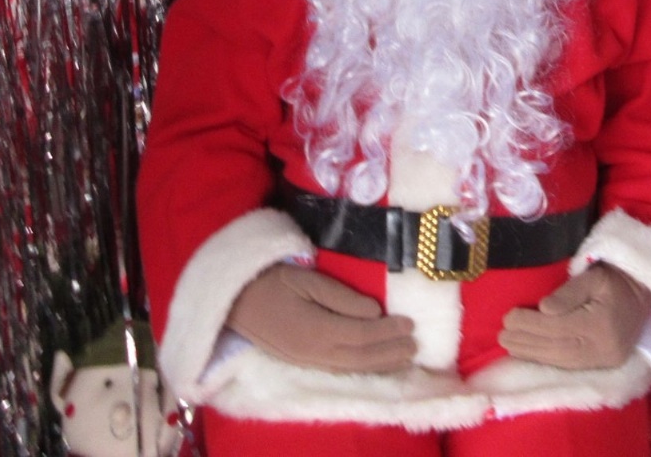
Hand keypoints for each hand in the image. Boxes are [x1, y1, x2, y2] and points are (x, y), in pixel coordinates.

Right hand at [226, 264, 415, 372]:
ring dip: (381, 365)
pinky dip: (361, 369)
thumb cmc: (271, 281)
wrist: (234, 302)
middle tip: (417, 346)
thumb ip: (341, 297)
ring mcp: (307, 360)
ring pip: (352, 367)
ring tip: (405, 359)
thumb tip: (374, 311)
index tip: (412, 324)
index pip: (363, 334)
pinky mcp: (302, 361)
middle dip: (391, 352)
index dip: (389, 331)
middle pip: (362, 357)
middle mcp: (315, 352)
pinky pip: (338, 370)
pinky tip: (373, 366)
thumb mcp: (306, 280)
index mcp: (317, 330)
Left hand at [498, 263, 650, 370]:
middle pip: (557, 347)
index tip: (508, 318)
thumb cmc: (614, 278)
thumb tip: (543, 308)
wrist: (643, 292)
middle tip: (501, 335)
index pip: (558, 327)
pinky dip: (547, 360)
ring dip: (533, 354)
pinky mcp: (604, 364)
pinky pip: (570, 365)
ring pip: (562, 360)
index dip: (531, 325)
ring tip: (509, 346)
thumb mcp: (594, 275)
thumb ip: (569, 292)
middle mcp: (603, 347)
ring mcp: (605, 359)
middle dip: (526, 342)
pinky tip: (530, 354)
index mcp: (601, 323)